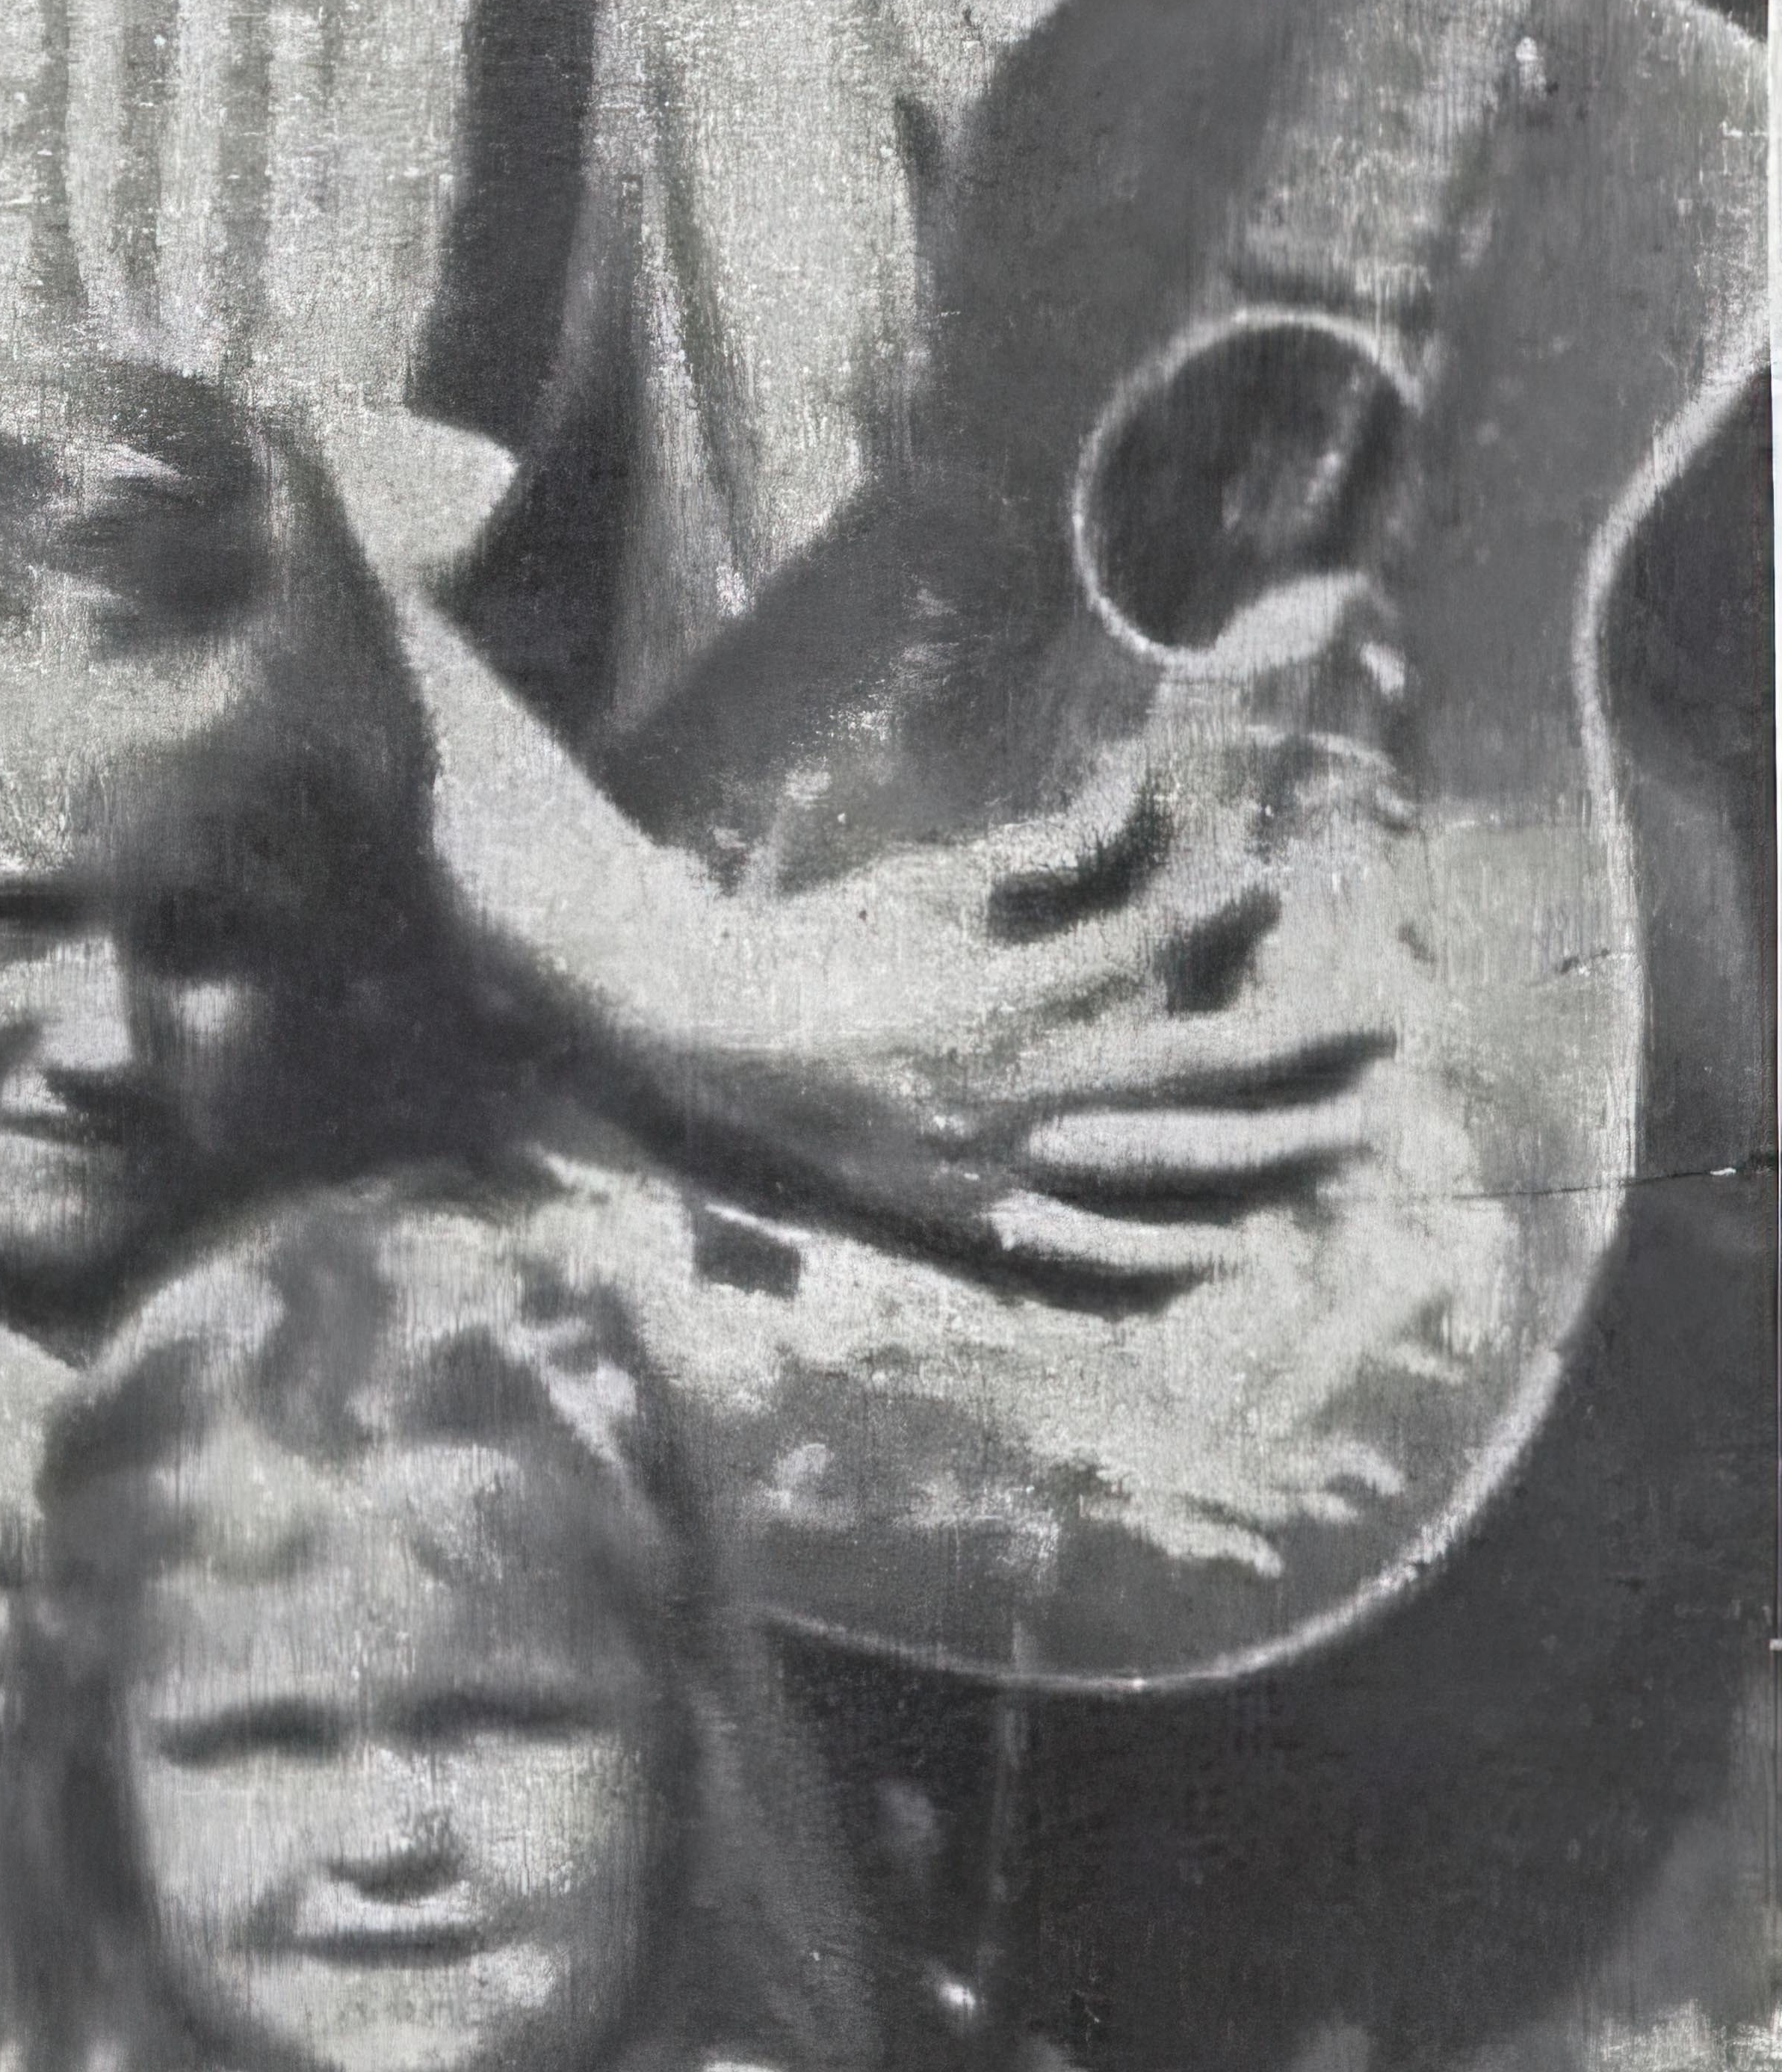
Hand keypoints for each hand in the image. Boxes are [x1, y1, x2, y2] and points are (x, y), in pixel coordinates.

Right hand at [653, 758, 1391, 1283]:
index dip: (1211, 913)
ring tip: (1344, 1143)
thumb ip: (1039, 859)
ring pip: (1159, 1185)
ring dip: (1267, 1164)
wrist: (688, 1051)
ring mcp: (985, 1179)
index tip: (1274, 879)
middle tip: (1383, 1026)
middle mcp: (1005, 1101)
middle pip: (1187, 1083)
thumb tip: (1142, 803)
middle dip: (1300, 1052)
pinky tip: (1220, 1256)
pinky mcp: (956, 1232)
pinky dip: (1154, 1268)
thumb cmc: (802, 951)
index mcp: (989, 1004)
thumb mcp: (915, 890)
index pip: (1134, 955)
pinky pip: (1075, 1268)